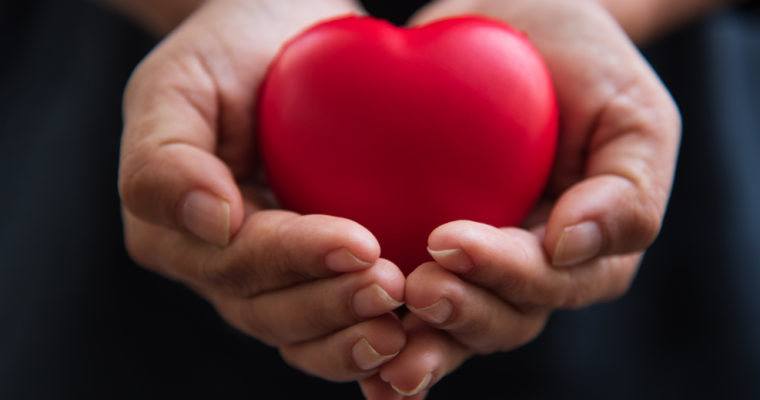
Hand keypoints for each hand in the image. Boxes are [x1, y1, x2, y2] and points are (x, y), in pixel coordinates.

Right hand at [118, 0, 407, 382]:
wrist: (273, 43)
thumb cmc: (221, 54)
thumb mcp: (174, 86)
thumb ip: (164, 159)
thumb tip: (212, 223)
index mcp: (174, 231)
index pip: (236, 260)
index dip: (296, 259)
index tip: (360, 244)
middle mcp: (218, 265)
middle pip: (269, 309)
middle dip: (331, 305)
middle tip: (391, 287)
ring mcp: (267, 275)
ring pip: (302, 330)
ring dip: (352, 332)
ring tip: (405, 325)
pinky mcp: (312, 272)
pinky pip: (334, 321)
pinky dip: (365, 336)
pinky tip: (409, 336)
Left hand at [359, 0, 680, 396]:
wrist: (519, 32)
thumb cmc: (587, 67)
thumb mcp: (633, 116)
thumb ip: (627, 189)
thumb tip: (570, 247)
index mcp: (588, 251)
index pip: (550, 279)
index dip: (503, 271)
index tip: (449, 241)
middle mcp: (534, 271)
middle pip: (503, 319)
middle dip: (461, 313)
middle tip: (417, 290)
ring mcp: (481, 268)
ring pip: (455, 328)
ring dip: (422, 342)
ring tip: (380, 341)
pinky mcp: (430, 253)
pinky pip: (409, 305)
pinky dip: (385, 332)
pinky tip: (361, 364)